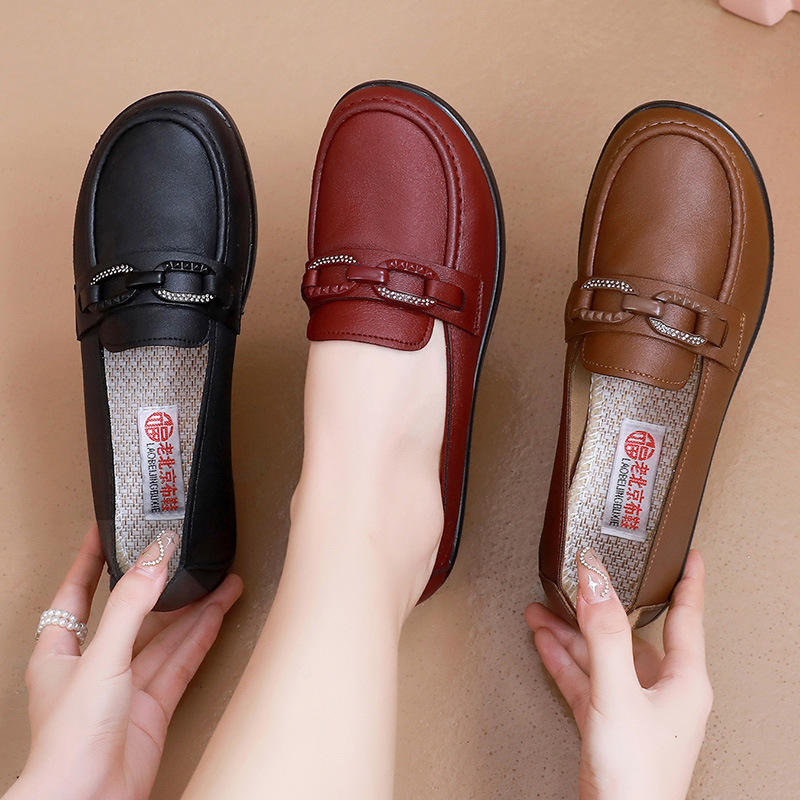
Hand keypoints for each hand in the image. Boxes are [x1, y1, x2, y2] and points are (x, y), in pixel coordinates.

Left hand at [7, 524, 241, 799]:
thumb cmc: (68, 741)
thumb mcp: (101, 658)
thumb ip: (131, 604)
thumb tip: (154, 557)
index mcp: (61, 651)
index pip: (77, 591)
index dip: (92, 559)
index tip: (108, 529)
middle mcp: (94, 665)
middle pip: (133, 612)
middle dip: (162, 584)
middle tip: (187, 555)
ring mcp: (125, 687)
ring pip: (165, 637)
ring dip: (194, 609)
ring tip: (222, 583)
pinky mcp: (152, 707)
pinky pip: (181, 663)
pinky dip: (201, 638)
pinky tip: (218, 616)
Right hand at [527, 548, 711, 799]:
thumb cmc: (639, 779)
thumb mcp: (619, 694)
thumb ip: (604, 635)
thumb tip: (595, 582)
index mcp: (684, 680)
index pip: (688, 616)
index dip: (688, 581)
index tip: (690, 554)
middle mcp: (663, 691)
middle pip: (630, 633)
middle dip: (598, 606)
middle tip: (582, 576)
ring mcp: (634, 708)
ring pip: (602, 655)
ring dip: (570, 632)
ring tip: (542, 609)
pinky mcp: (609, 724)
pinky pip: (585, 679)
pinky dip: (564, 659)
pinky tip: (545, 642)